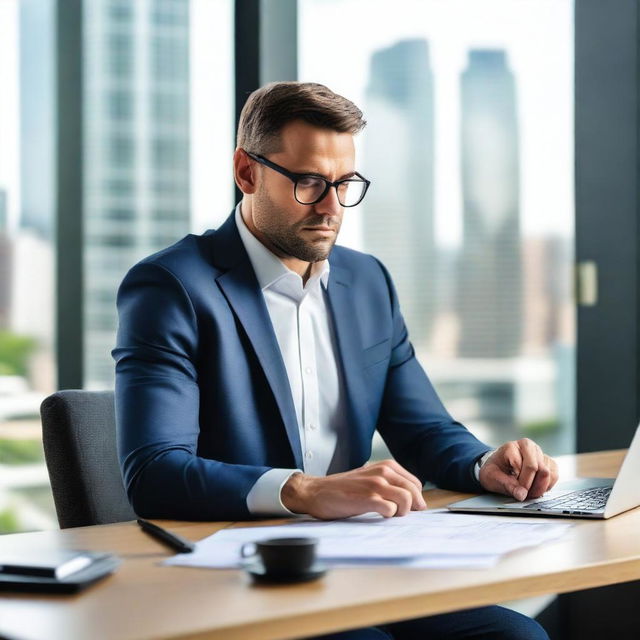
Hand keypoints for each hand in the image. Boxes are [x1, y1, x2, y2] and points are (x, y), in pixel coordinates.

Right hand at [281, 459, 426, 518]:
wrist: (316, 491)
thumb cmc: (344, 488)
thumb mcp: (369, 476)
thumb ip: (389, 482)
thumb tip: (413, 500)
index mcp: (386, 466)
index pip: (415, 483)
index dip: (415, 498)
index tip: (408, 508)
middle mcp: (383, 472)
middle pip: (414, 491)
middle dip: (413, 507)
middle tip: (400, 515)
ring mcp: (376, 485)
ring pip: (407, 500)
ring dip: (402, 512)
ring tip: (389, 515)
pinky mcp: (368, 499)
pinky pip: (391, 510)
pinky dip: (389, 516)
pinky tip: (378, 515)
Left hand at [479, 438, 558, 500]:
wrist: (498, 468)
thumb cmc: (494, 471)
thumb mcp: (492, 478)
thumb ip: (506, 486)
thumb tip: (521, 495)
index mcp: (511, 447)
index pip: (521, 465)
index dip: (521, 482)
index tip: (518, 492)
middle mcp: (528, 446)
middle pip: (537, 468)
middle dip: (531, 486)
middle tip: (525, 495)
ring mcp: (540, 453)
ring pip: (547, 472)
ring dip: (539, 487)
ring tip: (528, 493)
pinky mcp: (548, 462)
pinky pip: (554, 476)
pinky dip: (547, 486)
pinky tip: (536, 488)